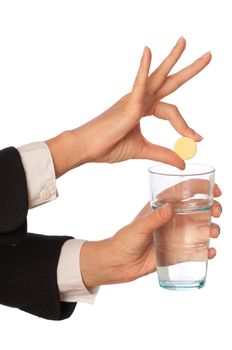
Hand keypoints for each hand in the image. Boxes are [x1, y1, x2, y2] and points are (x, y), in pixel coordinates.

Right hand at [45, 38, 210, 176]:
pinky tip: (148, 52)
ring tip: (184, 42)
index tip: (198, 138)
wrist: (87, 148)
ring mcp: (133, 99)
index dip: (186, 125)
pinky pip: (138, 85)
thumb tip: (183, 163)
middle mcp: (139, 100)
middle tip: (208, 56)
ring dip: (172, 59)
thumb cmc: (108, 146)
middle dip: (188, 69)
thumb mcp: (143, 150)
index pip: (170, 111)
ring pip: (158, 77)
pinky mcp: (127, 105)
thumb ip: (163, 154)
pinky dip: (143, 69)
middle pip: (169, 82)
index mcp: (142, 109)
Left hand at [80, 185, 220, 287]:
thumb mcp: (138, 228)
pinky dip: (206, 250)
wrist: (118, 264)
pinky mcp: (177, 252)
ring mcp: (175, 235)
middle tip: (217, 212)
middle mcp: (171, 219)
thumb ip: (153, 219)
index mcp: (161, 206)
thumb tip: (170, 208)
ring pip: (200, 228)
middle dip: (211, 207)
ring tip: (213, 233)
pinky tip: (210, 252)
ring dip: (211, 228)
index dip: (201, 188)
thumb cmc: (124, 241)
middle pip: (197, 208)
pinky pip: (196, 249)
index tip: (215, 190)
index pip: (183, 191)